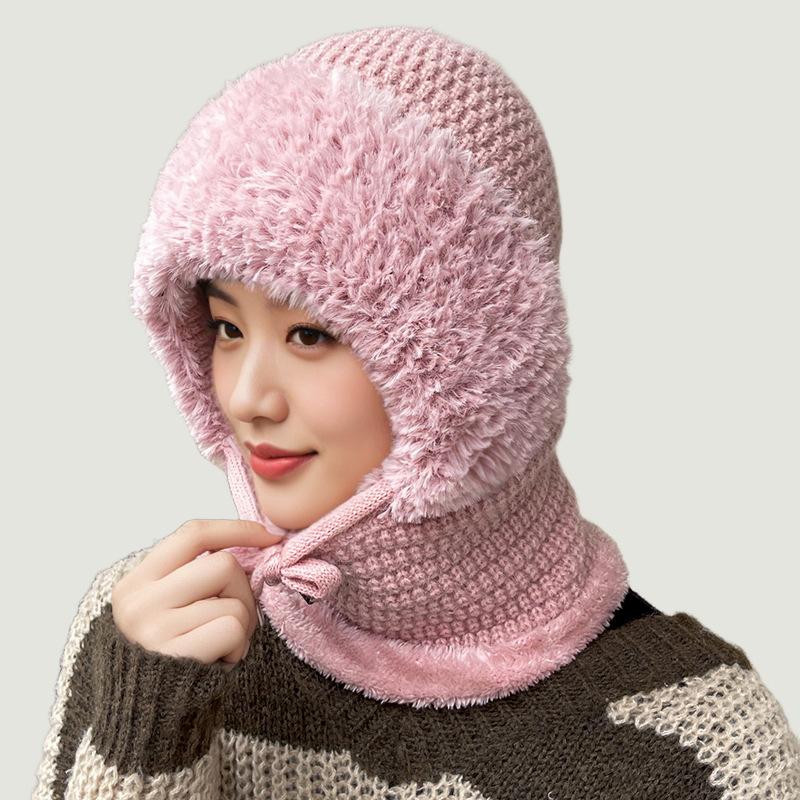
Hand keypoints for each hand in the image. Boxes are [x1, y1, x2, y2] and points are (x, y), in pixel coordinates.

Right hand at [111, 520, 281, 671]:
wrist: (146, 718)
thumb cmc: (172, 653)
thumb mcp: (166, 607)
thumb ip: (195, 575)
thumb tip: (258, 542)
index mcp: (135, 582)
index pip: (192, 534)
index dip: (236, 529)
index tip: (268, 536)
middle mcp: (139, 602)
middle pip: (224, 564)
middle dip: (242, 589)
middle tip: (233, 617)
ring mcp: (154, 629)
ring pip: (233, 600)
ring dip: (241, 624)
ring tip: (219, 644)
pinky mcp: (176, 656)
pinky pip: (233, 629)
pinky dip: (238, 646)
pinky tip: (219, 660)